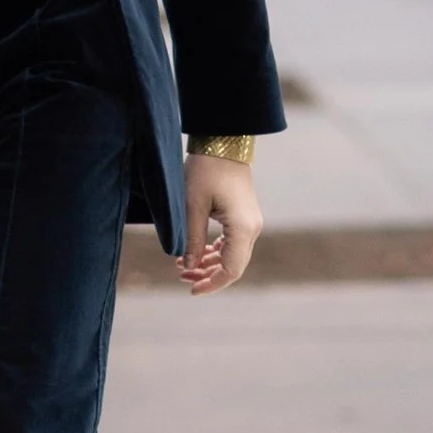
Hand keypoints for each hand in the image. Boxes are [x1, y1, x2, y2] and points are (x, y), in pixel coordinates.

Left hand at [178, 152, 260, 295]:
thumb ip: (192, 239)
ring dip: (209, 264)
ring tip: (183, 266)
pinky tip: (197, 253)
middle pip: (233, 266)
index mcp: (242, 228)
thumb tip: (189, 267)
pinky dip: (215, 252)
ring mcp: (250, 223)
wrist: (223, 143)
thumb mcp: (193, 206)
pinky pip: (232, 243)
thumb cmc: (206, 170)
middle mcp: (252, 228)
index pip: (231, 270)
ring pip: (232, 256)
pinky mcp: (244, 217)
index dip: (212, 284)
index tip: (191, 290)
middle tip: (181, 277)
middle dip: (207, 276)